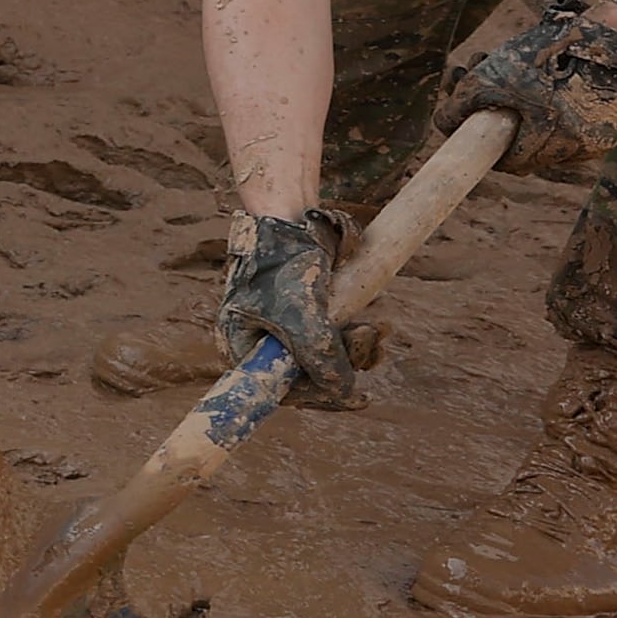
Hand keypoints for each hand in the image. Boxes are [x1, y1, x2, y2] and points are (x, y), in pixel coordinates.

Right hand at [217, 206, 357, 408]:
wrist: (290, 217)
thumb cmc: (283, 262)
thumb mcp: (301, 316)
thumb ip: (321, 358)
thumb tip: (344, 393)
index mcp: (241, 346)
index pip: (280, 390)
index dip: (320, 397)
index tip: (358, 399)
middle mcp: (261, 343)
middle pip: (309, 377)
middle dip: (346, 364)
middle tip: (369, 338)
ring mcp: (286, 330)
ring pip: (327, 359)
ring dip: (358, 349)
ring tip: (375, 328)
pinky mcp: (308, 316)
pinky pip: (336, 341)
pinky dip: (357, 336)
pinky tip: (371, 323)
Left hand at [432, 0, 616, 182]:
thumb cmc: (551, 53)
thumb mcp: (494, 74)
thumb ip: (464, 104)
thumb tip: (444, 125)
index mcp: (553, 140)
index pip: (512, 162)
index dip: (491, 148)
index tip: (479, 133)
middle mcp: (582, 147)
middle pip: (533, 149)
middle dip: (509, 123)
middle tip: (496, 93)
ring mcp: (603, 136)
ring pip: (556, 138)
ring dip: (534, 116)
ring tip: (522, 78)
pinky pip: (580, 125)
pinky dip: (563, 110)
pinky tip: (554, 82)